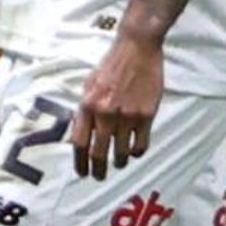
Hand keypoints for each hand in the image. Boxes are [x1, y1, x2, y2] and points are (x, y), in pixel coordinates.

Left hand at [64, 32, 163, 177]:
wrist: (137, 48)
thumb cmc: (111, 65)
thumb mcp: (89, 86)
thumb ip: (85, 110)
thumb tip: (81, 135)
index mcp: (87, 105)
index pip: (79, 143)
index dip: (80, 162)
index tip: (82, 172)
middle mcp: (105, 113)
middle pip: (99, 152)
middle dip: (98, 169)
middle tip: (100, 177)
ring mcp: (127, 115)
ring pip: (121, 152)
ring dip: (119, 162)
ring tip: (119, 164)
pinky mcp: (146, 114)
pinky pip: (141, 143)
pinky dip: (136, 152)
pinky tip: (134, 151)